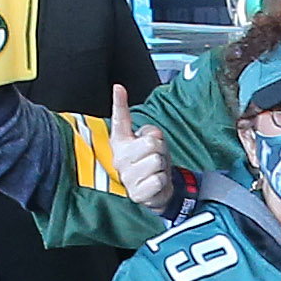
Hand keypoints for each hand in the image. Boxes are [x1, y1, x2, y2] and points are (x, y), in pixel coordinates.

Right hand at [108, 83, 176, 211]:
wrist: (153, 190)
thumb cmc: (148, 161)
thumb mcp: (149, 142)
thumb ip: (149, 133)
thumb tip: (152, 133)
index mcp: (121, 142)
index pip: (120, 120)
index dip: (119, 102)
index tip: (118, 87)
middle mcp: (119, 158)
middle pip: (151, 142)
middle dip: (161, 148)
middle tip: (156, 156)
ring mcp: (126, 177)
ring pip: (156, 161)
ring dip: (162, 166)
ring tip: (155, 170)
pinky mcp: (136, 193)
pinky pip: (158, 179)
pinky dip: (162, 181)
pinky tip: (155, 183)